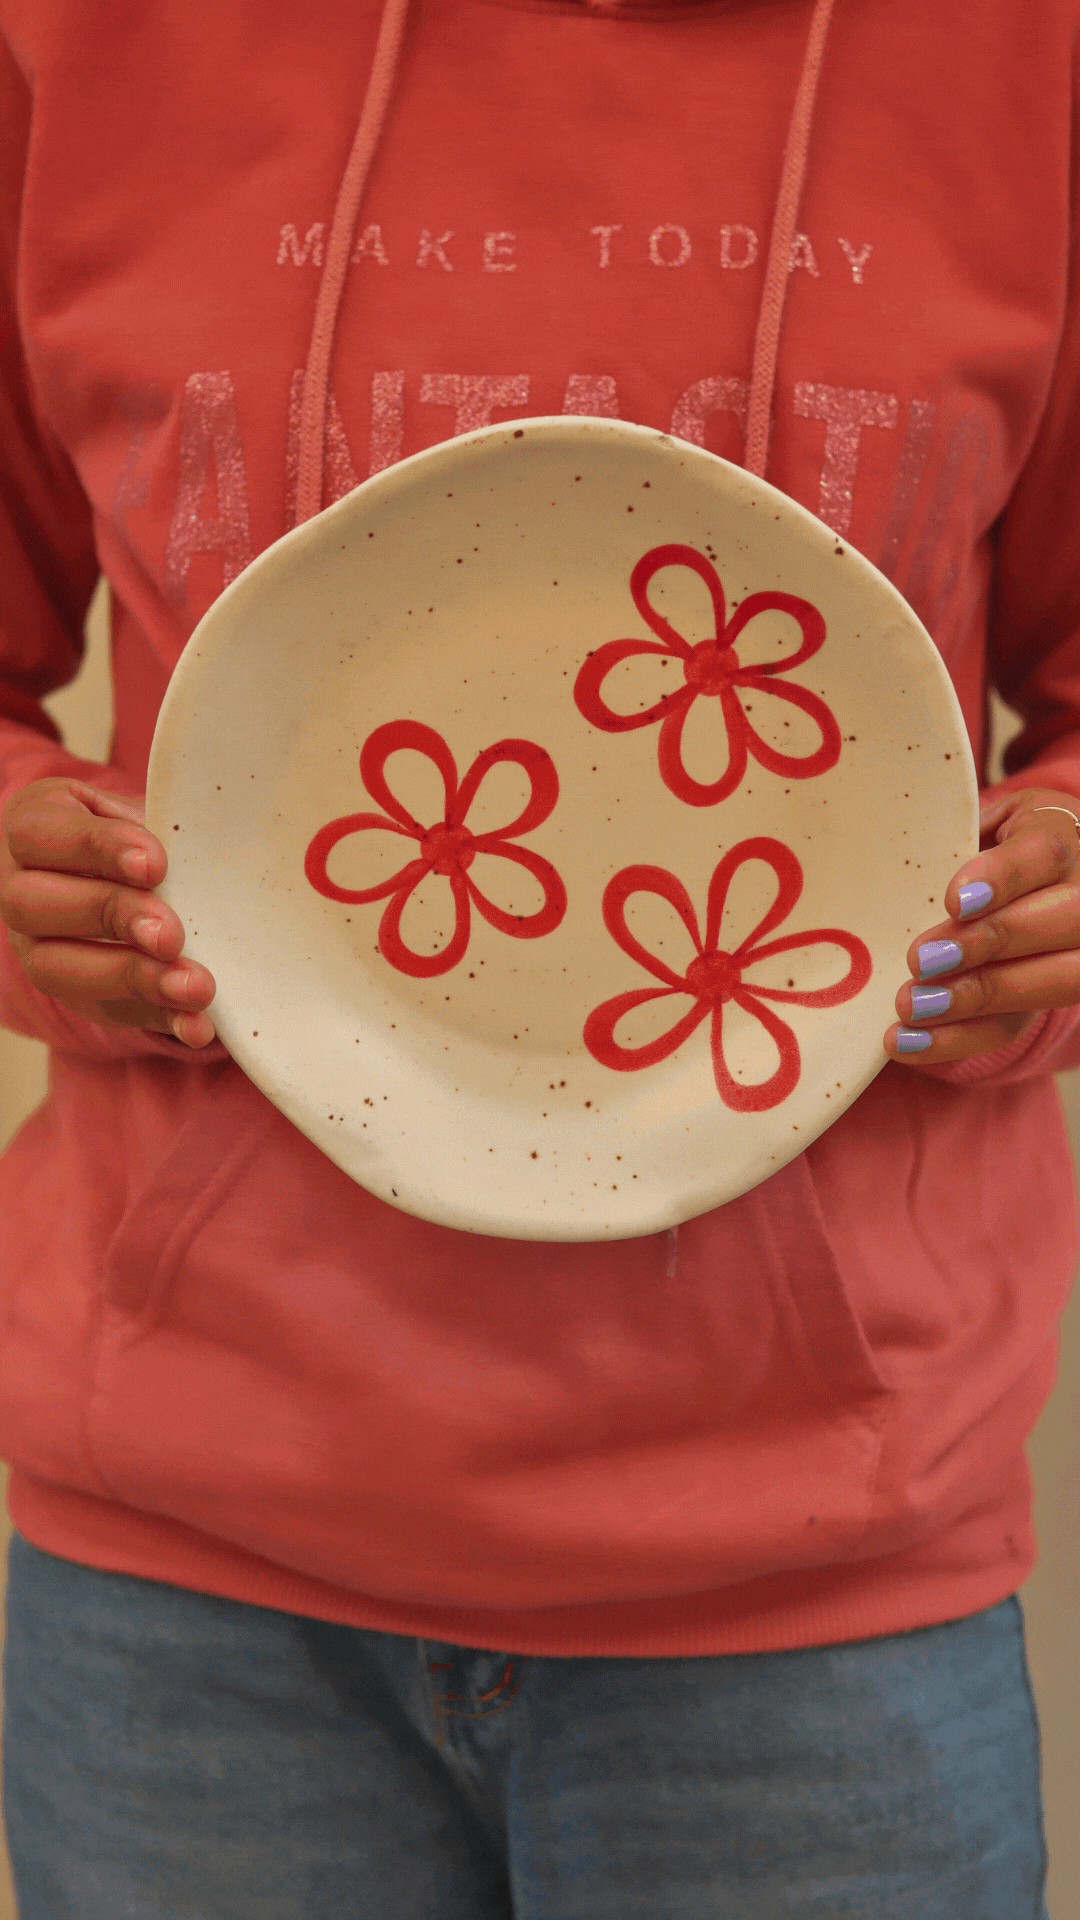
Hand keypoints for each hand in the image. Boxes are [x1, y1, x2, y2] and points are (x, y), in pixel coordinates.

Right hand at [1, 777, 216, 1046]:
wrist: (121, 879)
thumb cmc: (127, 837)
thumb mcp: (135, 818)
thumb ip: (154, 828)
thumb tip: (208, 846)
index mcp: (34, 832)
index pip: (41, 835)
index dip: (97, 849)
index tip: (154, 864)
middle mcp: (19, 891)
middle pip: (33, 906)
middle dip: (111, 917)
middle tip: (171, 934)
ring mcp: (38, 949)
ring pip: (56, 970)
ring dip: (132, 979)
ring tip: (193, 986)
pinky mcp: (76, 995)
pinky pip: (107, 1013)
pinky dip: (159, 1019)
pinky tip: (197, 1025)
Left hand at [885, 787, 1079, 1064]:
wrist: (1020, 880)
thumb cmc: (986, 844)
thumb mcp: (975, 822)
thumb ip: (950, 836)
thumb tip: (901, 856)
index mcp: (1059, 837)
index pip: (1044, 854)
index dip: (1002, 879)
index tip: (954, 901)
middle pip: (1063, 922)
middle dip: (989, 945)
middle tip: (921, 960)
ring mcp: (1076, 952)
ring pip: (1054, 982)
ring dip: (976, 999)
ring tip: (910, 1006)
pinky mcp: (1048, 999)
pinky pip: (1016, 1025)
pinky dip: (958, 1039)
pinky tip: (907, 1042)